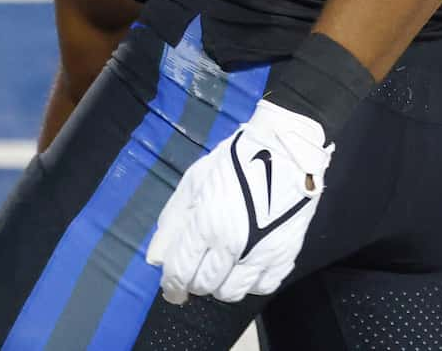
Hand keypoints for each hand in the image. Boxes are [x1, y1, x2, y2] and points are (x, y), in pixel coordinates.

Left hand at [146, 98, 332, 304]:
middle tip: (198, 270)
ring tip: (222, 268)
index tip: (172, 290)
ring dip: (222, 286)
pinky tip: (247, 266)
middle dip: (195, 283)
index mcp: (206, 223)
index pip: (181, 273)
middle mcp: (232, 244)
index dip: (172, 287)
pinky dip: (251, 283)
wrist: (285, 148)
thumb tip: (156, 259)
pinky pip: (264, 286)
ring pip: (233, 293)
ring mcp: (261, 252)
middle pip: (205, 286)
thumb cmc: (235, 160)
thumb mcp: (194, 181)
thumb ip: (172, 222)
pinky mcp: (285, 253)